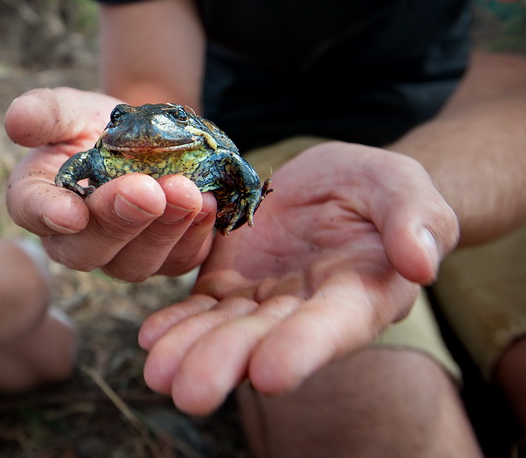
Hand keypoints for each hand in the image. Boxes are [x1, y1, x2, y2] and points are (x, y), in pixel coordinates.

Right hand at [5, 87, 215, 280]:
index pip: (32, 209)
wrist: (152, 138)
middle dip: (118, 221)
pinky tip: (209, 203)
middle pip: (86, 249)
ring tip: (186, 192)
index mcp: (39, 198)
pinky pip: (178, 261)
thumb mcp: (72, 109)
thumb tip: (15, 119)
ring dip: (162, 230)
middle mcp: (74, 238)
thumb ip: (46, 113)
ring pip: (134, 263)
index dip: (48, 213)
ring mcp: (120, 256)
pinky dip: (195, 234)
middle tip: (146, 190)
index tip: (71, 212)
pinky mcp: (164, 260)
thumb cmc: (99, 125)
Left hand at [139, 142, 457, 414]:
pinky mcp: (228, 281)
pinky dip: (176, 323)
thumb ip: (414, 220)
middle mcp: (307, 309)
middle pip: (266, 340)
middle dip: (227, 363)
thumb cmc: (377, 187)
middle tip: (190, 392)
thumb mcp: (402, 186)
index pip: (332, 325)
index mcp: (361, 293)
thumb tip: (421, 264)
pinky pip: (200, 306)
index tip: (271, 374)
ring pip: (225, 329)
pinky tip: (150, 337)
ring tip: (157, 373)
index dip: (303, 349)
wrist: (331, 180)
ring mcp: (263, 299)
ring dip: (191, 352)